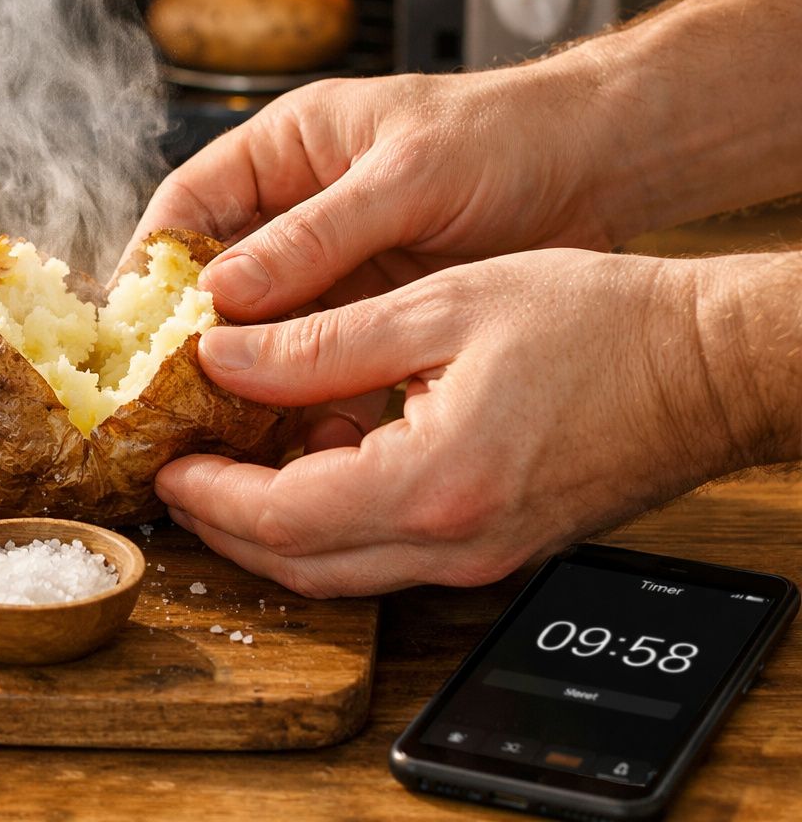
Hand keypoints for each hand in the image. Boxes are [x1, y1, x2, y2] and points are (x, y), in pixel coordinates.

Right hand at [128, 65, 626, 444]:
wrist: (601, 166)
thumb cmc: (507, 137)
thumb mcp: (409, 176)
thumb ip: (318, 233)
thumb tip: (224, 292)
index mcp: (287, 149)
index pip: (188, 204)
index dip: (152, 263)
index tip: (131, 326)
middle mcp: (297, 209)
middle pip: (215, 277)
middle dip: (191, 335)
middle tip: (168, 395)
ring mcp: (333, 264)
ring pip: (263, 327)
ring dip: (245, 374)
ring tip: (222, 428)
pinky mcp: (371, 310)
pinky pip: (316, 358)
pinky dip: (301, 394)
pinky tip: (293, 433)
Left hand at [157, 249, 760, 596]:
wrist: (710, 364)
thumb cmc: (601, 322)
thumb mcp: (442, 307)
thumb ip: (319, 341)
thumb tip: (224, 354)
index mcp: (434, 485)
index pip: (281, 520)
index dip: (210, 495)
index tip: (167, 462)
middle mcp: (454, 544)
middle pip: (301, 565)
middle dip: (227, 525)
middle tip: (181, 472)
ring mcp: (478, 556)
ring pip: (340, 568)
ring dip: (274, 527)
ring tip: (233, 460)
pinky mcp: (494, 547)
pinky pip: (387, 551)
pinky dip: (332, 520)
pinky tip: (315, 458)